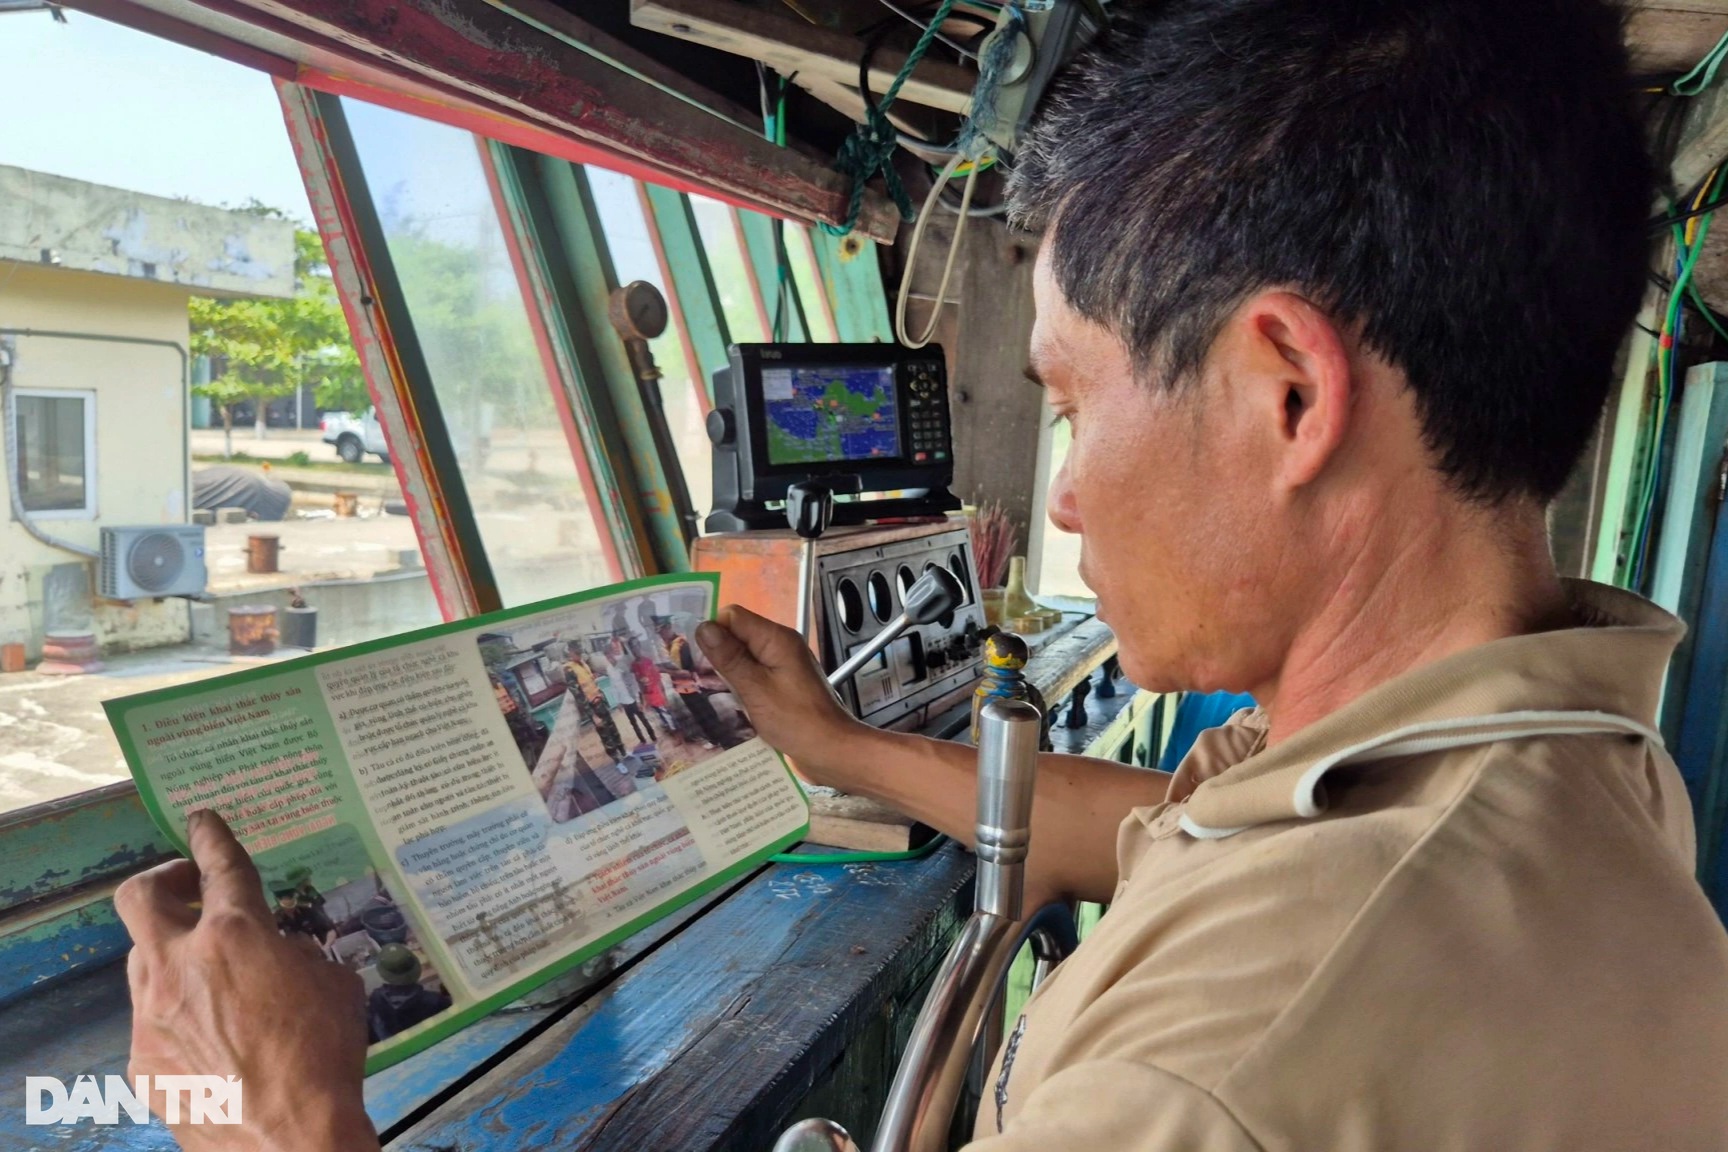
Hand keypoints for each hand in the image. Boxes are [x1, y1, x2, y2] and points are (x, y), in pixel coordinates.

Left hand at [114, 810, 378, 1151]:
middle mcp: (181, 966)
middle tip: (192, 887)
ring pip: (144, 961)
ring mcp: (152, 1017)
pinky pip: (152, 1020)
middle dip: (164, 880)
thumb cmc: (325, 1057)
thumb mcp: (334, 985)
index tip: (203, 820)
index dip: (211, 836)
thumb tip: (283, 953)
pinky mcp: (143, 1062)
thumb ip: (298, 955)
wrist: (291, 1139)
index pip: (219, 866)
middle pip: (140, 897)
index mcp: (236, 936)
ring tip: (212, 972)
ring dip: (173, 952)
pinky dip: (180, 1015)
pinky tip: (216, 1039)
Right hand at [697, 606, 868, 780]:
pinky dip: (738, 685)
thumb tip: (704, 627)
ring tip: (701, 690)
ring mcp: (782, 666)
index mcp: (776, 639)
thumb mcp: (756, 689)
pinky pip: (753, 675)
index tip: (689, 653)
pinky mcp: (782, 685)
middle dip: (714, 652)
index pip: (733, 616)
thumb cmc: (796, 720)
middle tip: (690, 675)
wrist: (832, 751)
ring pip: (743, 657)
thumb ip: (730, 658)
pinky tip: (724, 702)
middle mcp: (780, 646)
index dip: (711, 630)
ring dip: (725, 671)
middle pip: (737, 635)